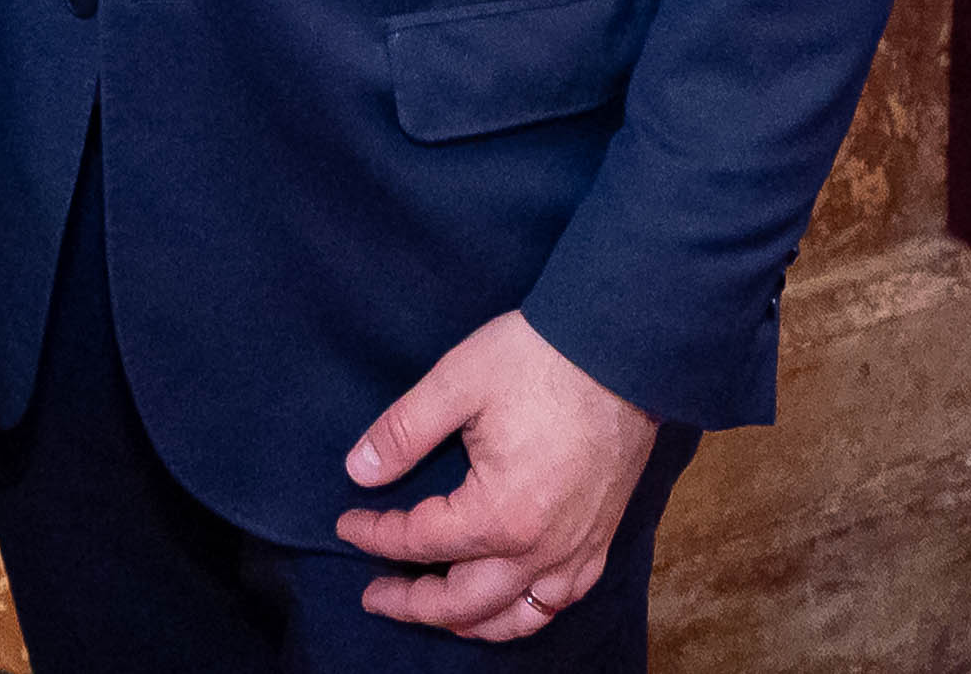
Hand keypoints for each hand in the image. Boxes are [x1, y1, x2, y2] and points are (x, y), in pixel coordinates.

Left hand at [334, 310, 659, 643]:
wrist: (623, 349)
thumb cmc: (540, 360)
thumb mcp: (457, 382)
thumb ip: (403, 433)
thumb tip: (359, 471)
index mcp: (499, 515)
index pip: (420, 542)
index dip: (376, 535)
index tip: (347, 523)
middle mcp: (539, 549)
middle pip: (462, 602)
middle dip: (411, 603)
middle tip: (375, 595)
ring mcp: (576, 551)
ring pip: (514, 617)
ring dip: (467, 621)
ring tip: (434, 613)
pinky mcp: (601, 540)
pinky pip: (559, 600)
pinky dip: (524, 613)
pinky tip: (506, 601)